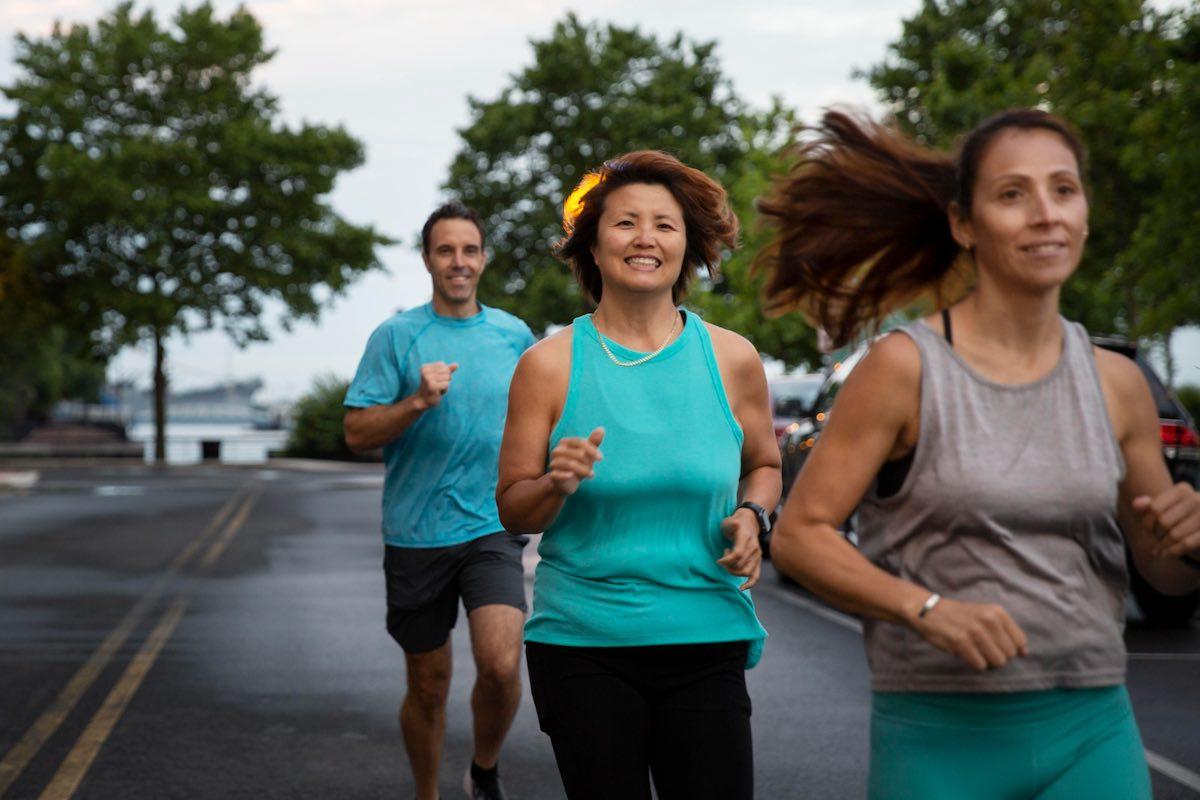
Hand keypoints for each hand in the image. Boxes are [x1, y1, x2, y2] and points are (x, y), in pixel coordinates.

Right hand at [416, 362, 457, 408]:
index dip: (443, 373)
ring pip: (447, 377)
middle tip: (436, 385)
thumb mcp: (439, 377)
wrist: (423, 401)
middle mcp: (425, 371)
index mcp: (425, 367)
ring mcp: (428, 379)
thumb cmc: (432, 388)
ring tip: (437, 389)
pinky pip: (447, 384)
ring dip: (445, 385)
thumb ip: (447, 370)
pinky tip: (438, 392)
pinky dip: (445, 389)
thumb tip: (457, 364)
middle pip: (446, 371)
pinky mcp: (432, 386)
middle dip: (445, 379)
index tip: (435, 380)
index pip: (442, 364)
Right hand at [548, 427, 603, 495]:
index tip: (600, 458)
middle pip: (577, 453)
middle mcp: (557, 451)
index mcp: (565, 442)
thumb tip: (602, 428)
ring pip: (568, 463)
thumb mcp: (586, 454)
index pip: (580, 442)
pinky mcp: (552, 475)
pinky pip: (556, 474)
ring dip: (582, 470)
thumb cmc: (577, 465)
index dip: (592, 449)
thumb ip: (593, 442)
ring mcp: (554, 463)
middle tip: (593, 470)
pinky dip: (564, 475)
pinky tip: (572, 476)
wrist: (565, 483)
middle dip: (588, 461)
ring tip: (591, 475)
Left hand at [718, 508, 761, 590]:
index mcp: (746, 537)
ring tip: (728, 563)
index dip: (726, 560)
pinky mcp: (757, 561)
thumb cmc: (735, 523)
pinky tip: (741, 588)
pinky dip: (749, 584)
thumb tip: (735, 525)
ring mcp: (757, 555)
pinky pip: (756, 576)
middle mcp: (754, 547)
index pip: (738, 554)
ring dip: (734, 571)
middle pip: (740, 565)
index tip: (718, 560)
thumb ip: (730, 524)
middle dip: (727, 566)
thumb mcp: (729, 521)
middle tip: (722, 560)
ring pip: (746, 572)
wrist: (750, 522)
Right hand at [912, 597, 1027, 671]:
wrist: (929, 610)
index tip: (998, 647)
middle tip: (983, 649)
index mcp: (997, 612)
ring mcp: (974, 631)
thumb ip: (1005, 631)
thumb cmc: (961, 616)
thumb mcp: (986, 615)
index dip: (1012, 650)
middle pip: (1009, 655)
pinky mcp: (961, 641)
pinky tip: (966, 653)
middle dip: (998, 656)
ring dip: (987, 661)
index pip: (1020, 642)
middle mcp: (988, 620)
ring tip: (976, 651)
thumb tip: (1024, 653)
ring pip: (997, 662)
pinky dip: (974, 663)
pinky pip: (980, 665)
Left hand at [1133, 482, 1199, 558]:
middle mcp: (1196, 499)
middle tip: (1154, 541)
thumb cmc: (1179, 517)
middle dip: (1156, 535)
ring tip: (1158, 550)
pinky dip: (1174, 551)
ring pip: (1175, 534)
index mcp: (1182, 489)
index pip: (1154, 508)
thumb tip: (1135, 504)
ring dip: (1163, 545)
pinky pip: (1187, 543)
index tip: (1147, 530)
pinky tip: (1167, 554)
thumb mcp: (1164, 508)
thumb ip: (1149, 505)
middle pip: (1164, 522)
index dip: (1147, 522)